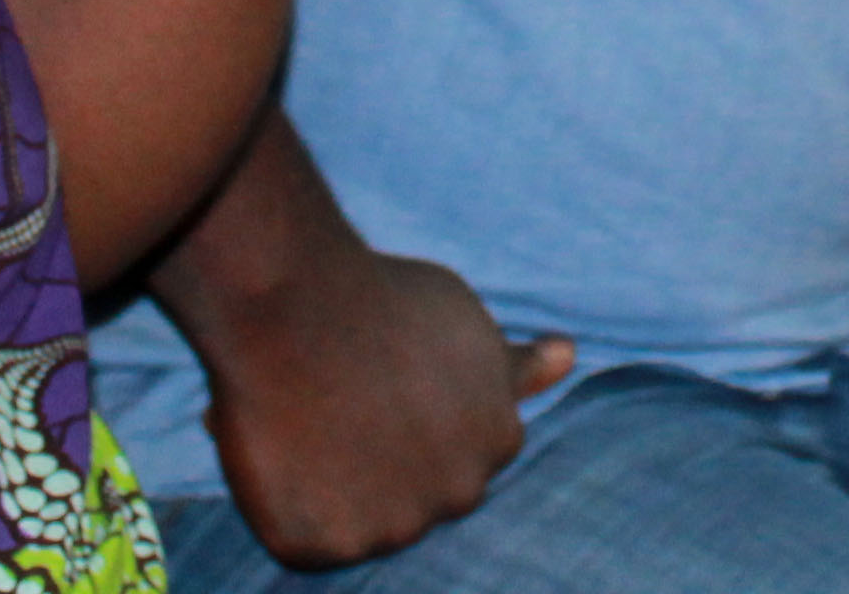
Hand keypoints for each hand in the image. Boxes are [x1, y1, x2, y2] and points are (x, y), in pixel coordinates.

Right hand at [191, 234, 575, 567]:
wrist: (299, 302)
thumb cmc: (380, 301)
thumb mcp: (464, 325)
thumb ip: (510, 366)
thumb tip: (568, 355)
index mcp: (499, 441)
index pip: (453, 456)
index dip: (405, 420)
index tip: (380, 384)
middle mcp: (458, 495)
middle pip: (409, 497)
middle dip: (373, 458)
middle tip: (338, 395)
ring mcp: (392, 528)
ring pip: (355, 522)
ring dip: (326, 485)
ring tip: (306, 413)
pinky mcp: (323, 549)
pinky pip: (299, 541)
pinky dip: (280, 504)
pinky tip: (280, 446)